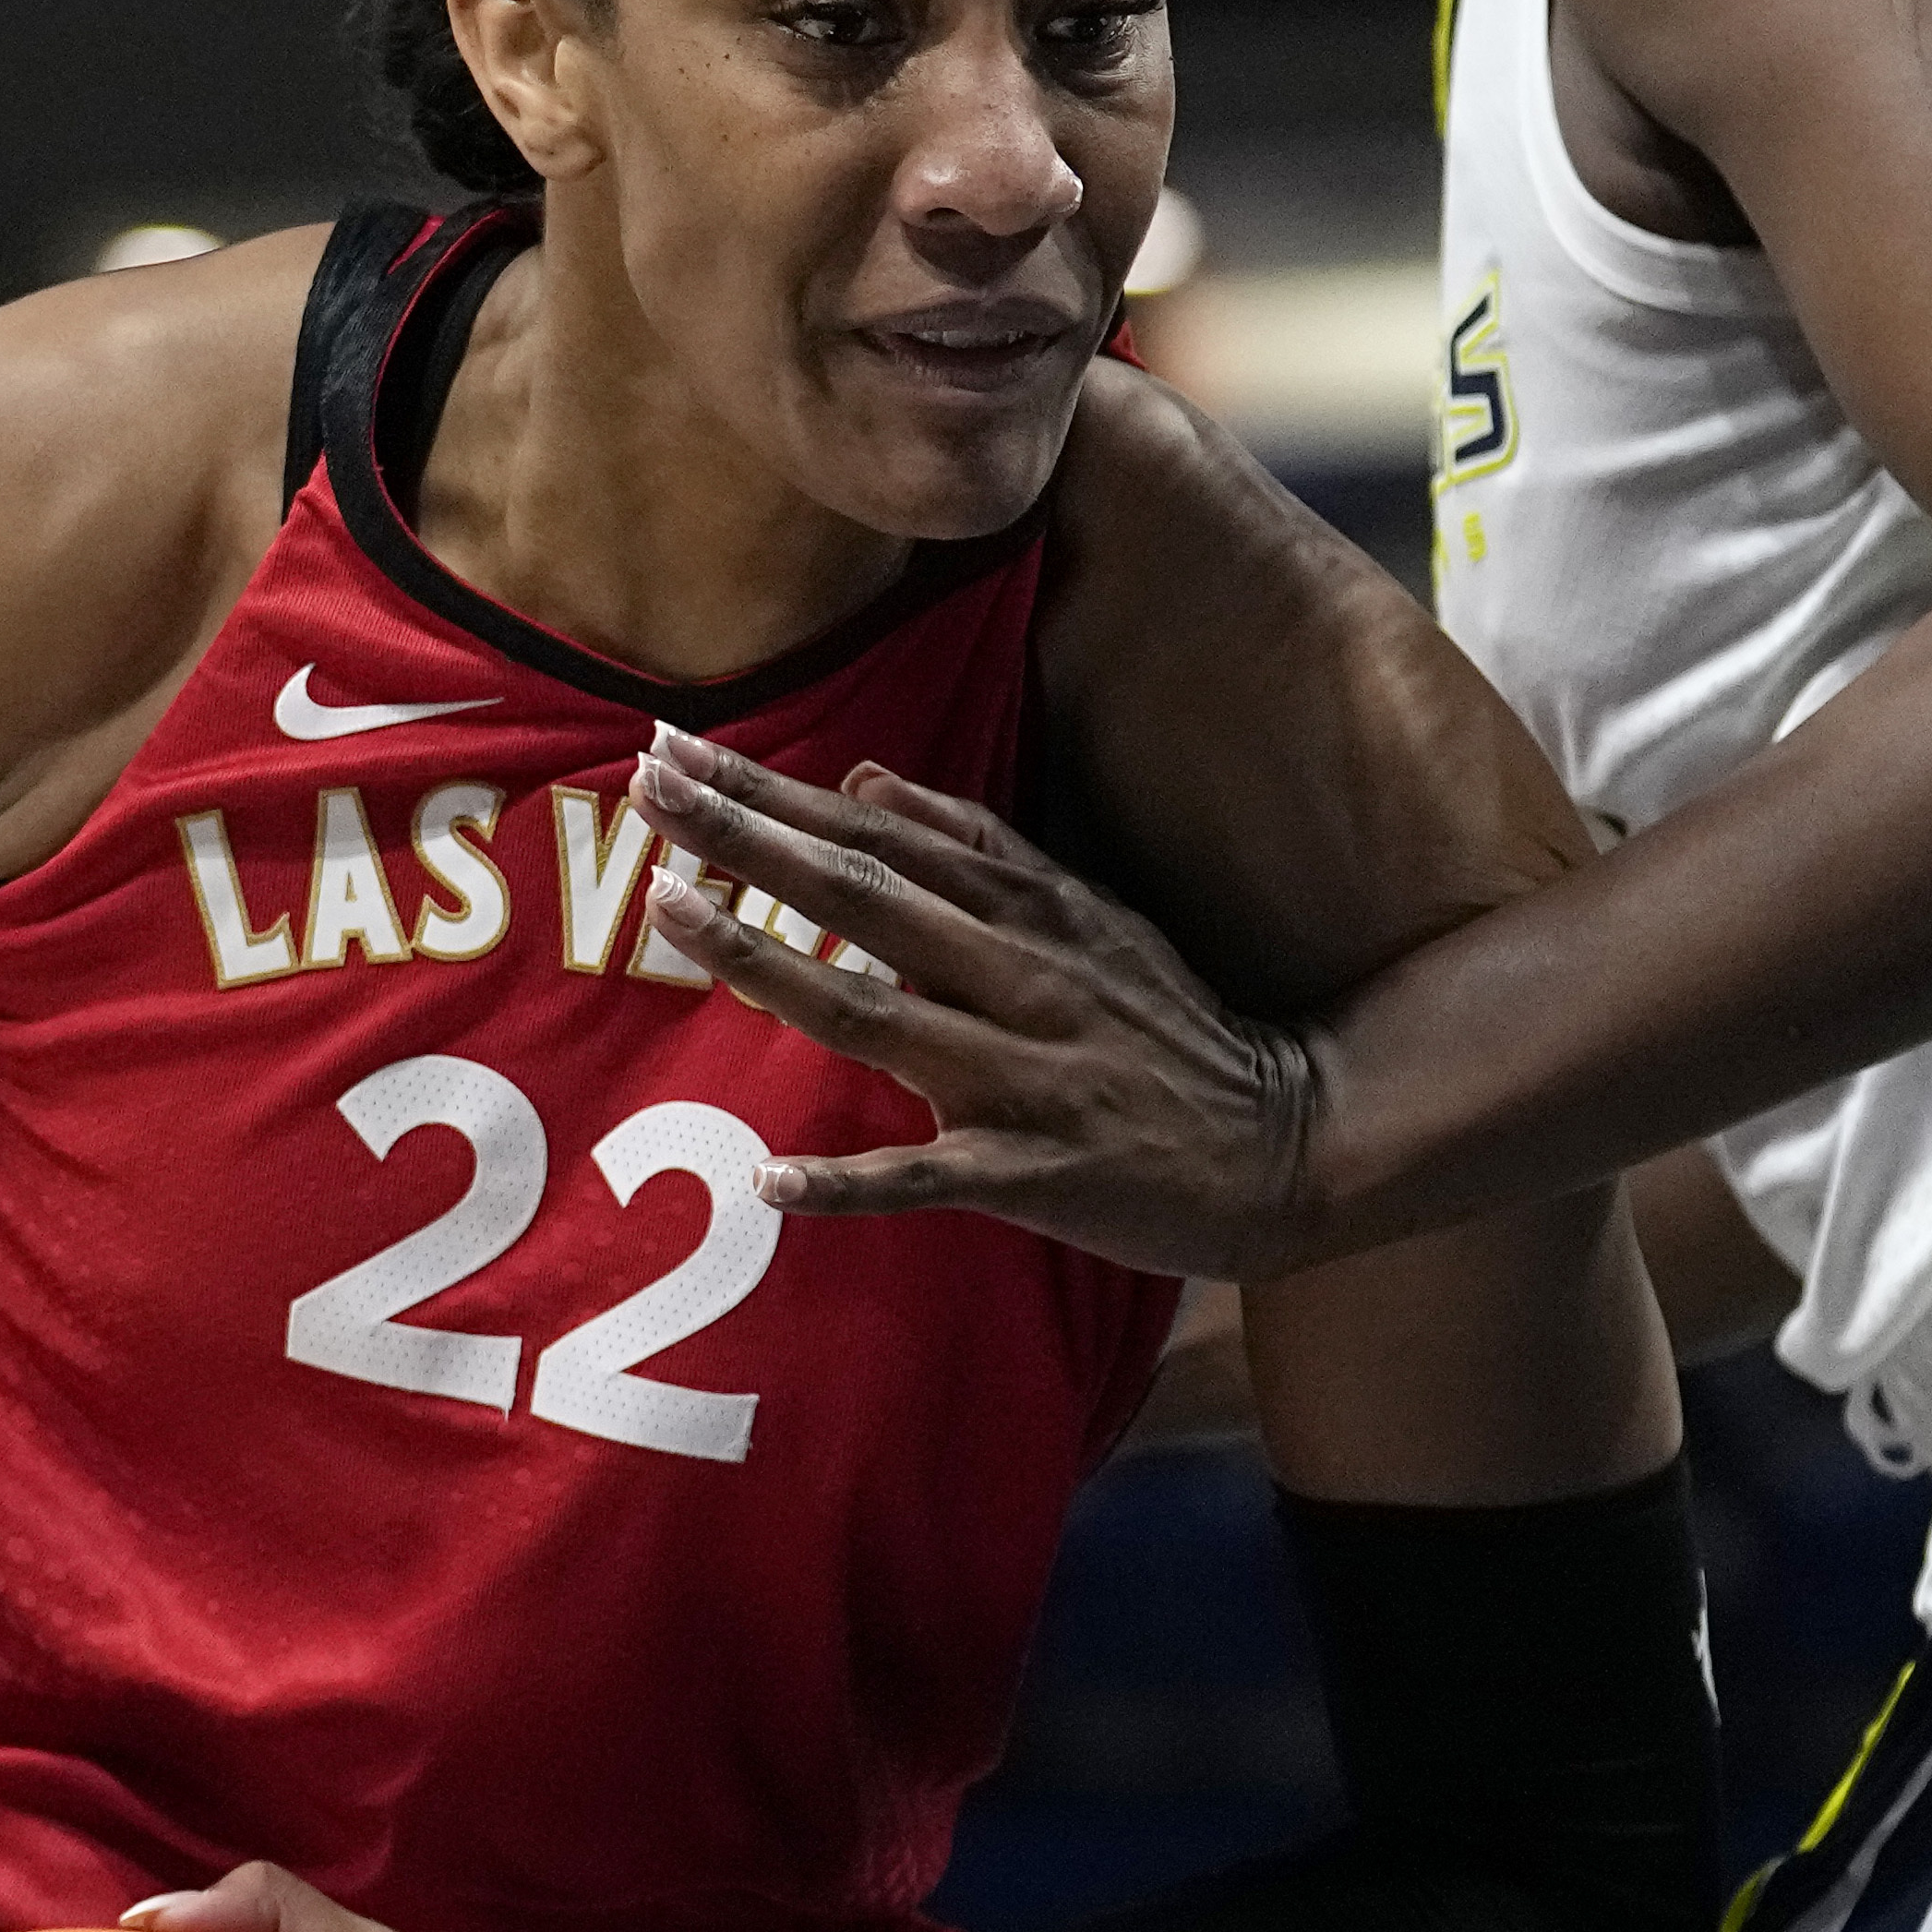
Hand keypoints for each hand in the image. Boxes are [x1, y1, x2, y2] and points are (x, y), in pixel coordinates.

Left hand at [626, 731, 1324, 1279]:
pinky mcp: (1035, 1174)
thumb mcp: (1089, 911)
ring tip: (674, 916)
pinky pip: (929, 1179)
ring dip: (770, 964)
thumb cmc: (1168, 1027)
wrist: (1283, 1142)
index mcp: (1026, 909)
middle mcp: (1018, 976)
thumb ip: (979, 845)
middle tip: (648, 786)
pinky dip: (852, 1182)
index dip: (775, 792)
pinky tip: (772, 1181)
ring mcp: (1025, 1077)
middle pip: (863, 896)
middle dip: (749, 837)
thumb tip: (867, 776)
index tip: (678, 749)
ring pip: (878, 1013)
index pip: (878, 835)